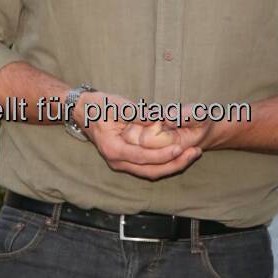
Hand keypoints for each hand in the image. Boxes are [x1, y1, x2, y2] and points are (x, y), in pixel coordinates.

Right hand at [80, 92, 199, 178]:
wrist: (83, 111)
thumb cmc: (98, 106)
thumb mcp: (116, 105)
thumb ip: (136, 114)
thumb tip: (156, 120)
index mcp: (113, 149)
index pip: (142, 157)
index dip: (162, 155)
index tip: (179, 148)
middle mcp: (117, 161)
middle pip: (150, 171)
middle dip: (174, 164)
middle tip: (194, 153)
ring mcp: (121, 163)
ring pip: (151, 172)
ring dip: (173, 165)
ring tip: (192, 155)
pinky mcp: (127, 160)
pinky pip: (148, 167)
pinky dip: (165, 163)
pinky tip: (179, 154)